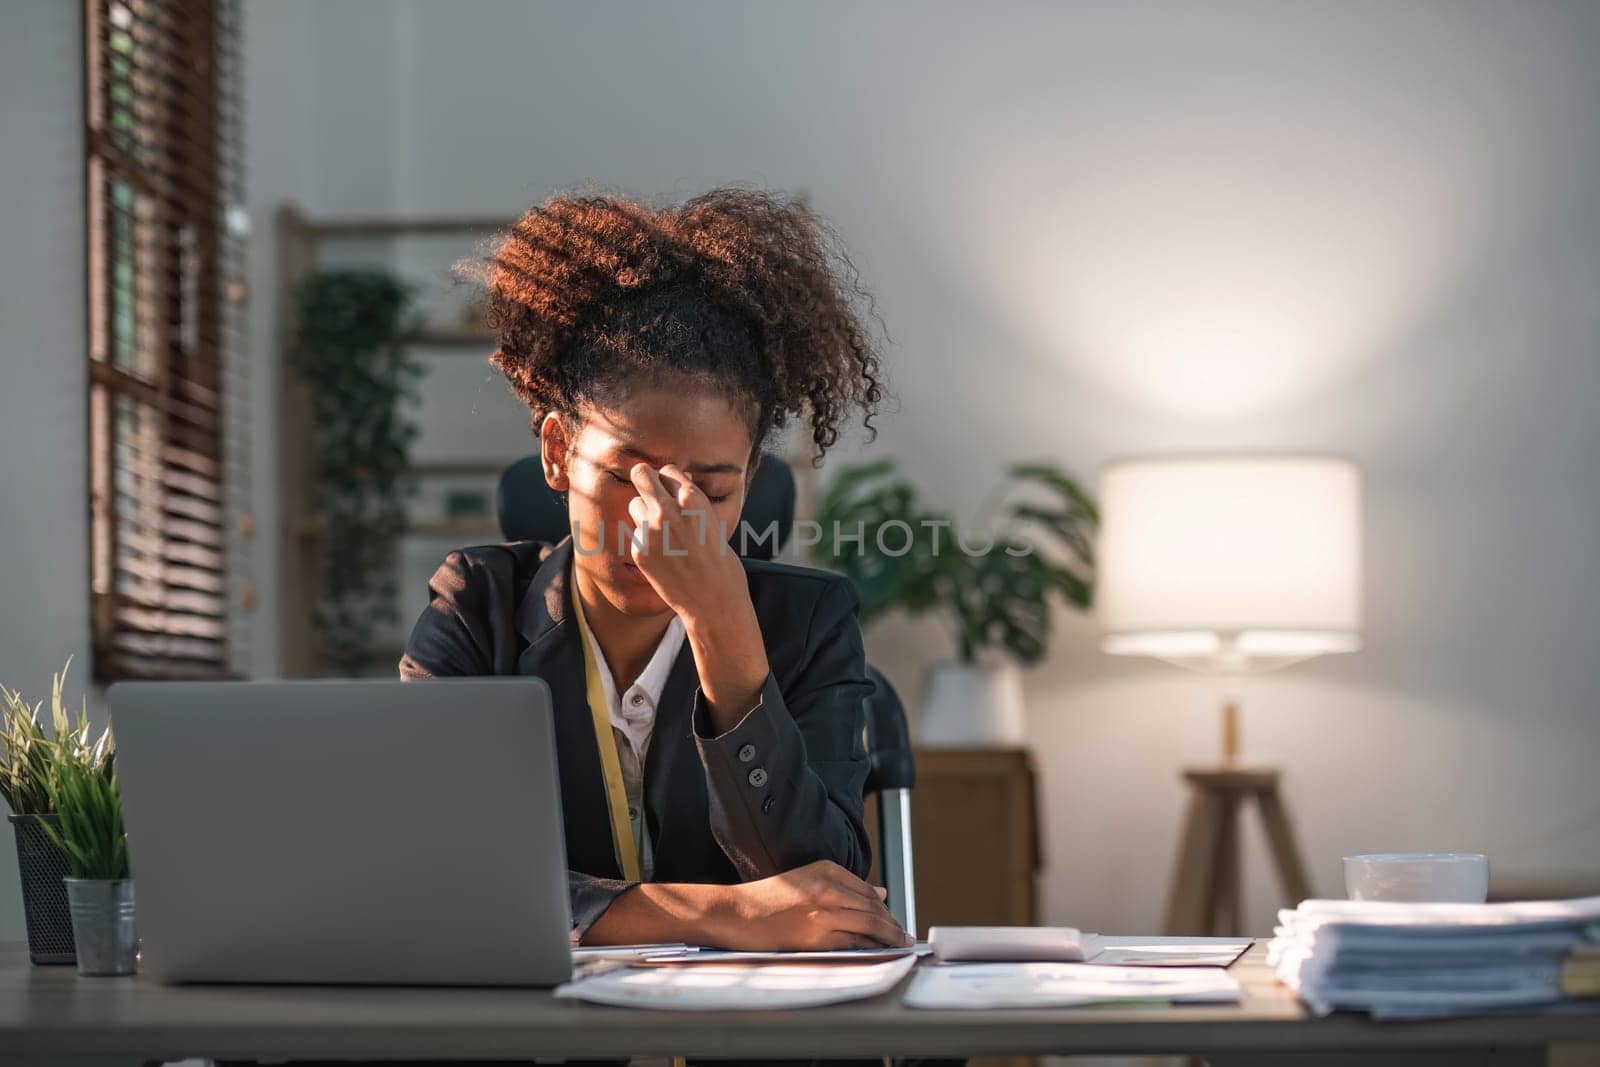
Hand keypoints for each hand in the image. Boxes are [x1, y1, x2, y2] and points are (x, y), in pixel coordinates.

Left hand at [626, 462, 769, 729]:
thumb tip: (672, 489)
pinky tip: (662, 556)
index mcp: (693, 498)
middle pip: (641, 474)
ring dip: (643, 513)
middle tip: (649, 491)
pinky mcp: (639, 550)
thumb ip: (690, 505)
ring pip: (634, 504)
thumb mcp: (711, 522)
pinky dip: (644, 541)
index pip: (667, 470)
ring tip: (662, 532)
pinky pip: (635, 533)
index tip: (671, 491)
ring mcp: (650, 530)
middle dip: (645, 481)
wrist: (714, 601)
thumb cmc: (719, 561)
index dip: (669, 480)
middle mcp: (668, 509)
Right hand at [710, 860, 913, 950]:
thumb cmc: (766, 900)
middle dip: (892, 923)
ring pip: (870, 923)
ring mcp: (824, 910)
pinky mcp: (817, 934)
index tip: (894, 919)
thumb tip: (881, 892)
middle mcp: (828, 886)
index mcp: (826, 869)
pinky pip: (855, 941)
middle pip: (874, 906)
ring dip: (890, 936)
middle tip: (905, 936)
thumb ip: (843, 885)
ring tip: (901, 944)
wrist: (735, 913)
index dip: (885, 908)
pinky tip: (880, 952)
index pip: (868, 890)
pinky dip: (872, 947)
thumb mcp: (805, 880)